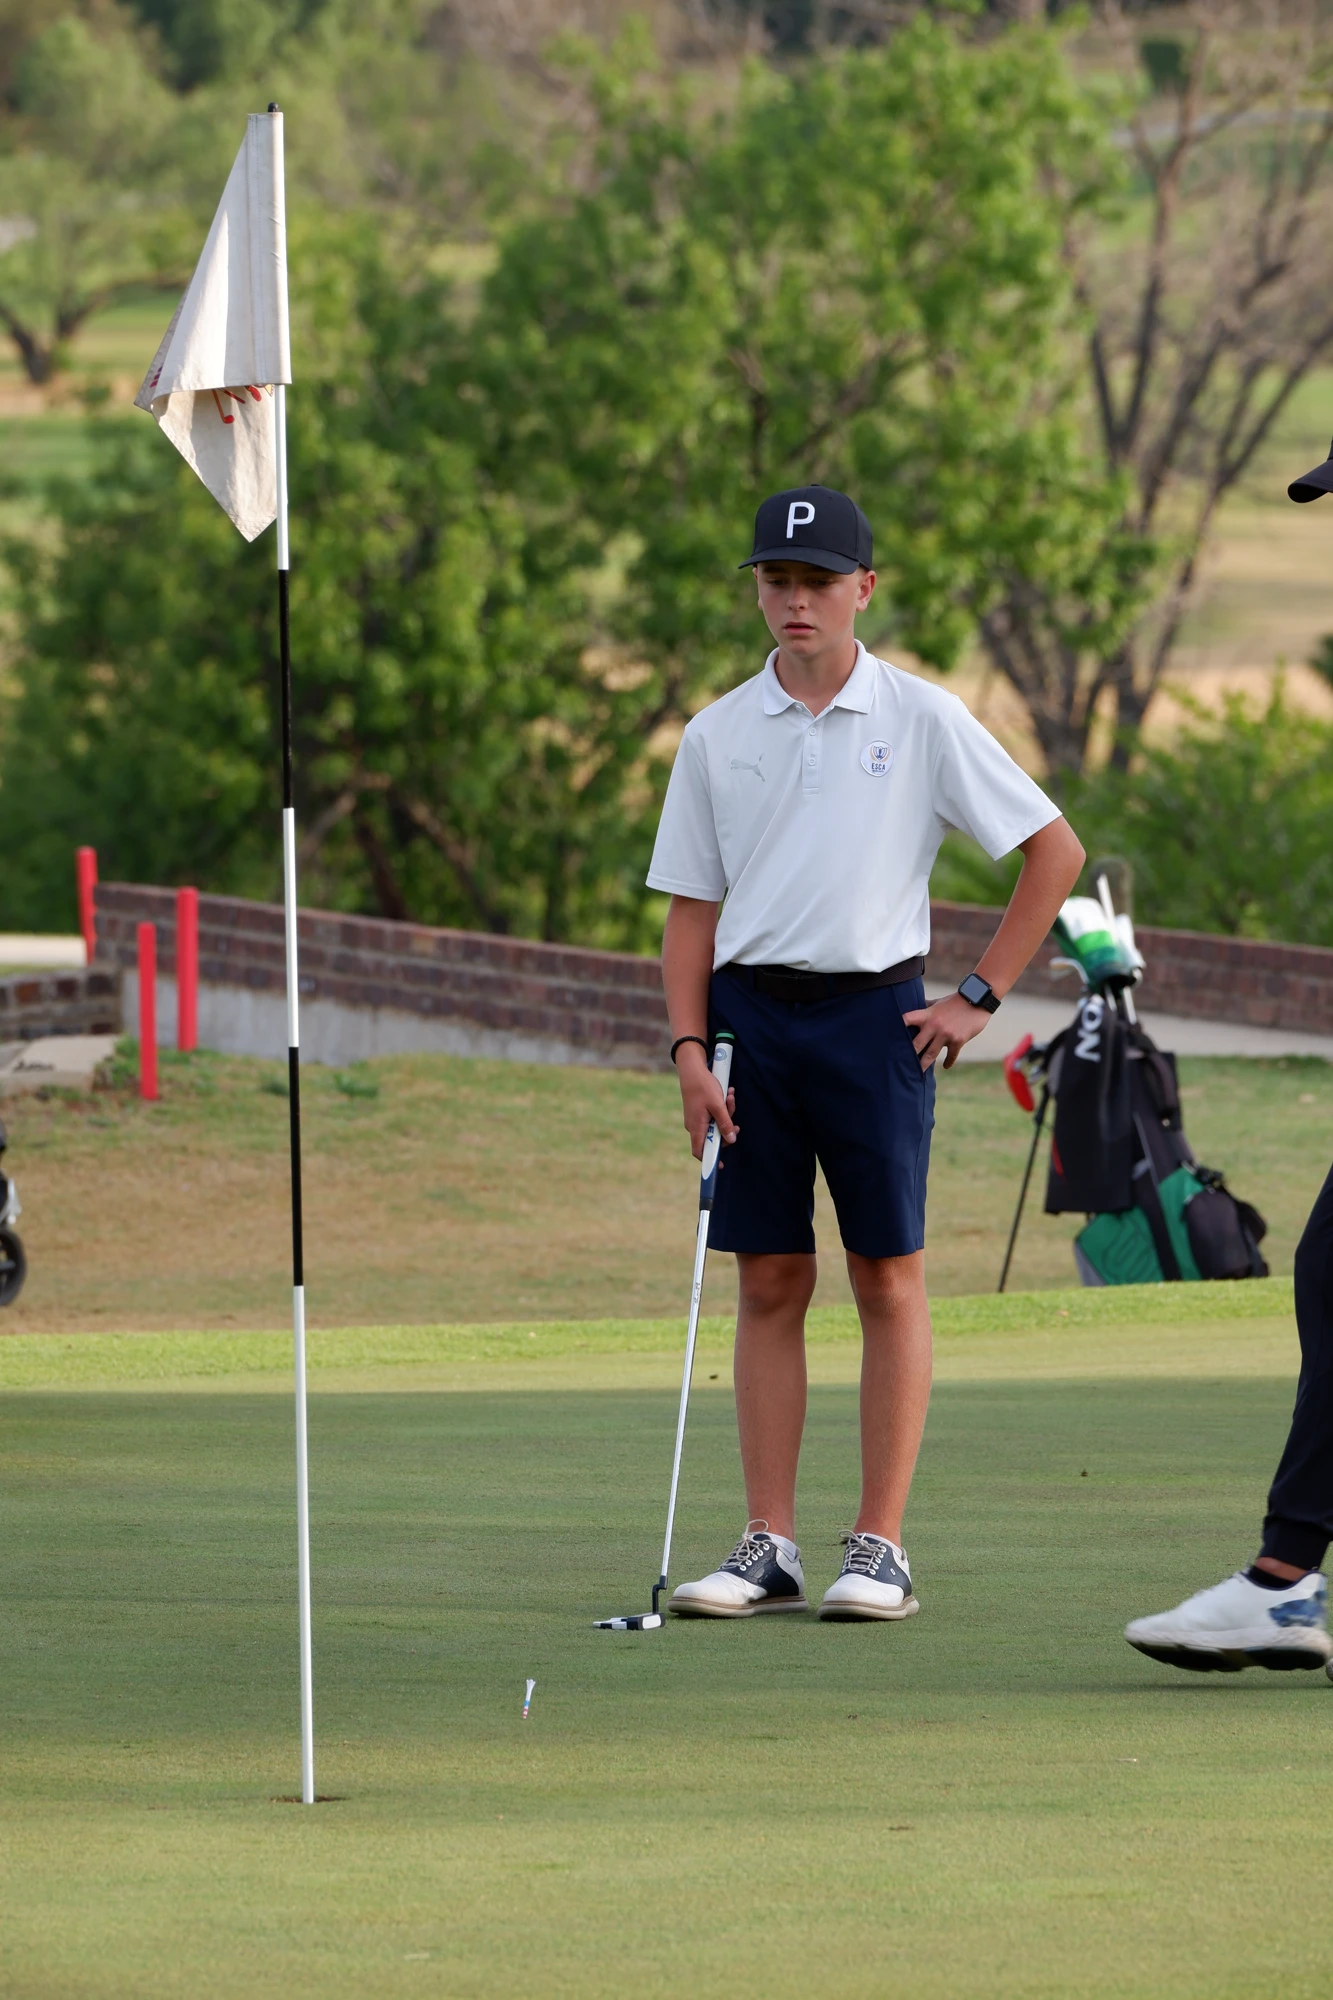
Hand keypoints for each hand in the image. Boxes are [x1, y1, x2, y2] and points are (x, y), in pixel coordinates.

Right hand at [676, 1042, 738, 1160]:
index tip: (722, 1165)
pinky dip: (722, 1108)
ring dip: (727, 1114)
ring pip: (715, 1124)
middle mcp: (695, 1125)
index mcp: (697, 1127)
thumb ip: (725, 1124)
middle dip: (727, 1129)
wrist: (692, 1069)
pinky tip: (727, 1095)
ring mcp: (696, 1118)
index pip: (700, 1152)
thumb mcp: (718, 1105)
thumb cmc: (703, 1087)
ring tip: (731, 1098)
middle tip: (735, 1121)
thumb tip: (732, 1140)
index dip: (710, 1160)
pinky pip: (713, 1115)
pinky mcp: (699, 1111)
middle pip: (713, 1137)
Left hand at [902, 994, 993, 1071]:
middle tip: (900, 1066)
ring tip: (917, 1073)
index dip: (897, 1027)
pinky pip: (950, 1055)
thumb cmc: (955, 1001)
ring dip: (923, 1065)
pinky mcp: (958, 1040)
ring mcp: (946, 1034)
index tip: (889, 1038)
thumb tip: (913, 1006)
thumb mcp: (938, 1003)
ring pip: (930, 1054)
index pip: (907, 1019)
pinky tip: (945, 1066)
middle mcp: (934, 1025)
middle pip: (916, 1044)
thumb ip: (926, 1007)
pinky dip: (948, 1062)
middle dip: (908, 1056)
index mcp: (927, 1014)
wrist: (977, 1001)